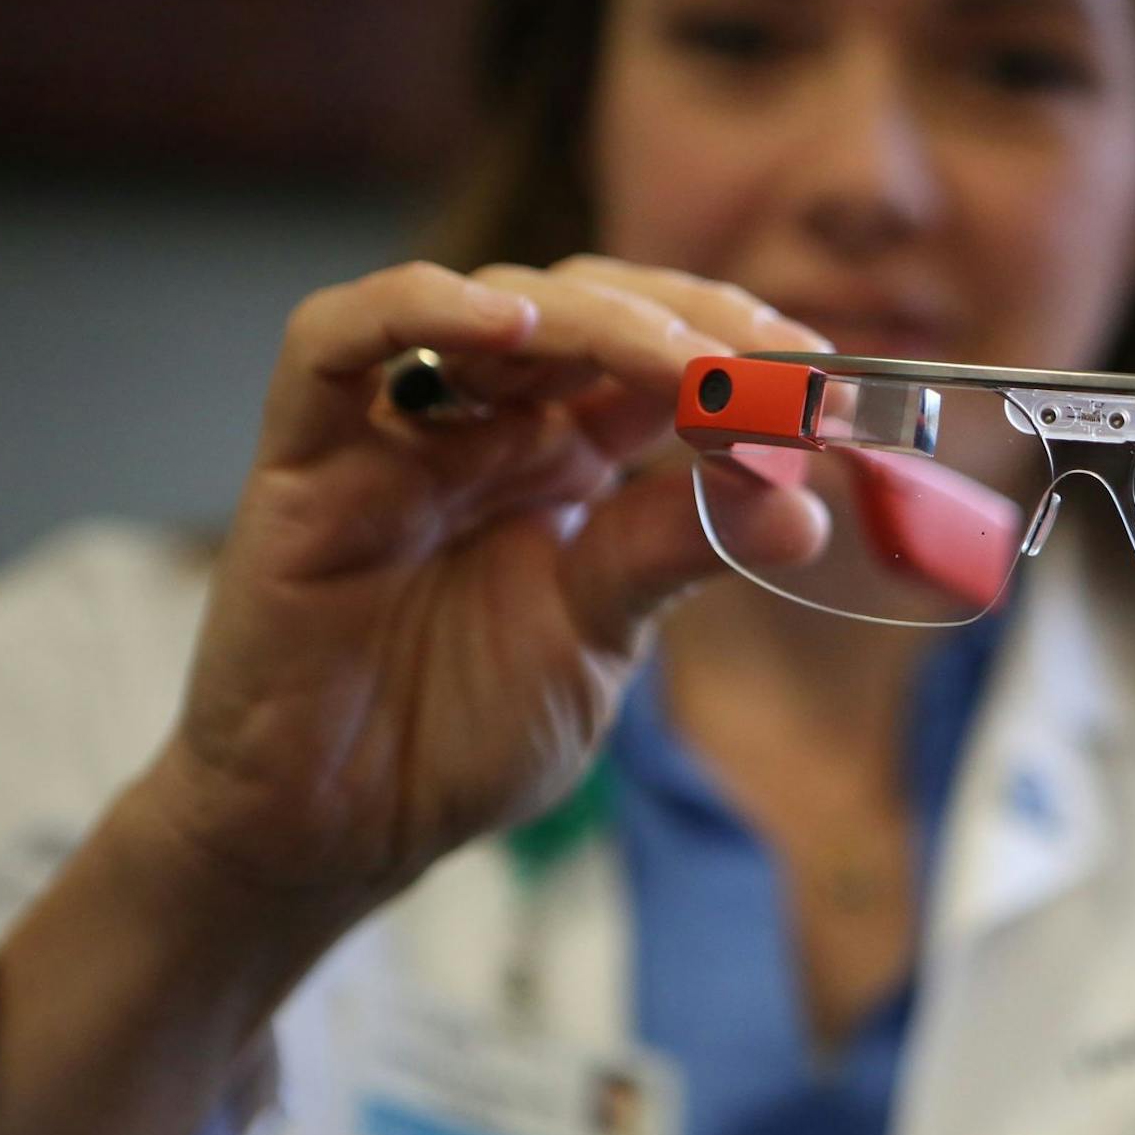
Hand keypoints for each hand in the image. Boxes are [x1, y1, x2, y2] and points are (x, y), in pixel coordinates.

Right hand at [137, 256, 828, 905]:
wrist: (339, 828)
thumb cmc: (460, 727)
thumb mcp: (601, 634)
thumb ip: (679, 553)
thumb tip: (804, 506)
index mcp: (571, 456)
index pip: (664, 356)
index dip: (745, 351)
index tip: (831, 381)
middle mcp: (491, 423)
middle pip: (594, 310)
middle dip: (695, 324)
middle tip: (776, 365)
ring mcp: (398, 429)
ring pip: (491, 306)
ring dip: (599, 318)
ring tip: (686, 363)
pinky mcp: (303, 456)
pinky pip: (332, 342)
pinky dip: (417, 308)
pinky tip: (508, 323)